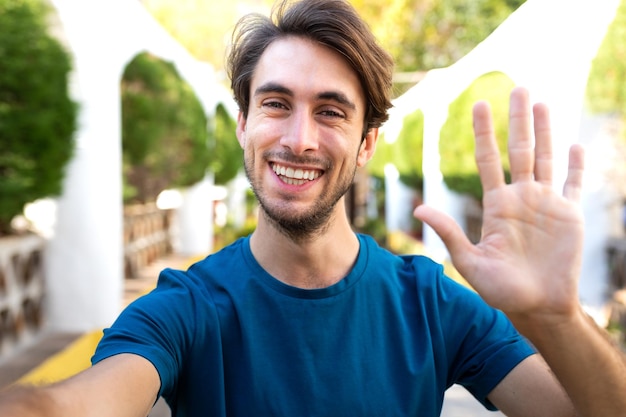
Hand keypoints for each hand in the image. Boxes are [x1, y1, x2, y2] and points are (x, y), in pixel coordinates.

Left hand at [414, 87, 584, 324]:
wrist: (536, 307)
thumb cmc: (501, 290)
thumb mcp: (469, 261)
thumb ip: (448, 232)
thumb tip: (418, 207)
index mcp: (497, 204)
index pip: (489, 159)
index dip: (485, 133)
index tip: (479, 105)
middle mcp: (521, 198)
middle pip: (520, 149)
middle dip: (519, 120)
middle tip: (518, 88)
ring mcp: (547, 204)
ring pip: (547, 158)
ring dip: (546, 131)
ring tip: (543, 103)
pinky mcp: (570, 215)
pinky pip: (574, 184)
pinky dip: (576, 165)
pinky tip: (575, 144)